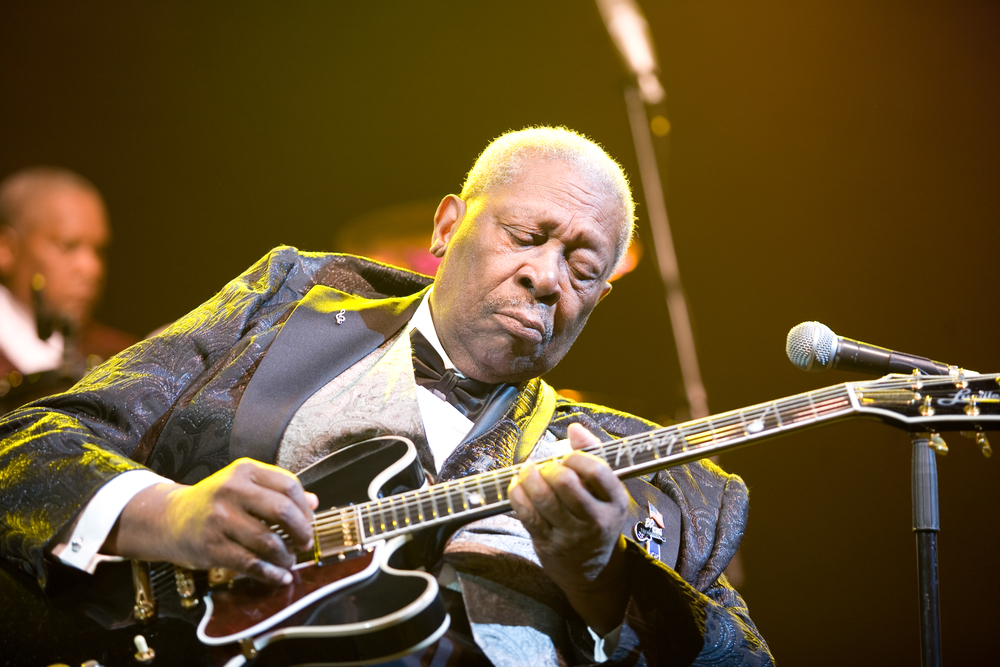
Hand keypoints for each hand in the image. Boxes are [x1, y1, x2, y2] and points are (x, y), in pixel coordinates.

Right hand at [105, 458, 318, 585]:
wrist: (169, 519)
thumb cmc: (215, 503)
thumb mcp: (244, 486)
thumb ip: (278, 491)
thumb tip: (315, 503)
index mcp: (244, 471)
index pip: (289, 486)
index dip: (305, 508)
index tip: (309, 523)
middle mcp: (232, 490)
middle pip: (283, 511)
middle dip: (301, 532)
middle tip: (304, 544)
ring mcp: (220, 519)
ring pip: (269, 541)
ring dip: (286, 557)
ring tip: (288, 561)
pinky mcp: (212, 546)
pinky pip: (251, 563)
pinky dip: (270, 574)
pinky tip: (278, 577)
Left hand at [507, 423, 630, 634]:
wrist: (592, 571)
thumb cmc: (596, 518)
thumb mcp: (605, 491)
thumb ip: (593, 455)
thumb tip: (575, 427)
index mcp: (616, 502)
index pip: (598, 472)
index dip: (577, 457)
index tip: (567, 457)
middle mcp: (596, 521)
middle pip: (567, 484)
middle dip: (550, 468)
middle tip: (546, 467)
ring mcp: (571, 536)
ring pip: (544, 499)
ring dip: (529, 477)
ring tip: (528, 470)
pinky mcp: (548, 544)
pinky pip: (527, 514)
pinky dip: (517, 494)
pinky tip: (518, 485)